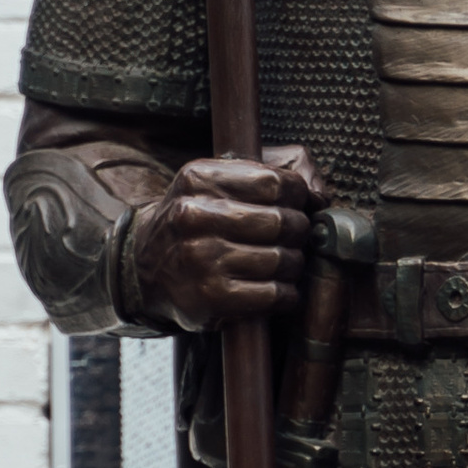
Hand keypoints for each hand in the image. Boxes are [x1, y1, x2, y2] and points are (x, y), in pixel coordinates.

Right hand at [132, 145, 321, 331]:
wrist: (147, 268)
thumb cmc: (198, 221)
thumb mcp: (219, 181)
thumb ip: (276, 169)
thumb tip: (320, 193)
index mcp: (198, 179)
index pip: (274, 182)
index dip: (297, 195)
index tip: (295, 204)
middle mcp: (194, 216)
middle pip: (282, 222)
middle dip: (297, 232)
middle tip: (291, 239)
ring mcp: (201, 259)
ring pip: (281, 260)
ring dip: (292, 265)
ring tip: (281, 264)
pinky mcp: (211, 297)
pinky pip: (274, 295)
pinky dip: (286, 294)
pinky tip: (276, 289)